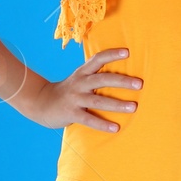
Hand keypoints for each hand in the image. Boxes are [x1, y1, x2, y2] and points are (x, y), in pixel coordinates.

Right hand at [20, 47, 142, 131]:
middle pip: (102, 80)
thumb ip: (96, 76)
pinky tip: (116, 128)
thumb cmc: (69, 91)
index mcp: (82, 72)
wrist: (40, 103)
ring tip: (133, 107)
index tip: (128, 52)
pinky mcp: (71, 113)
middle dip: (122, 81)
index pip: (98, 59)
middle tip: (140, 84)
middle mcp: (79, 83)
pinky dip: (103, 124)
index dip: (112, 54)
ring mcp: (75, 99)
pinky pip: (89, 119)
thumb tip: (124, 75)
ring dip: (117, 104)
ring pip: (98, 101)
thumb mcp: (80, 79)